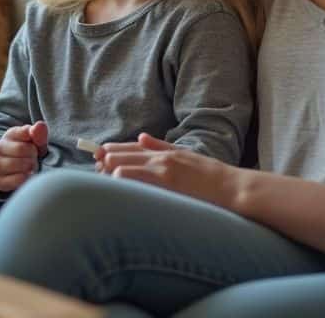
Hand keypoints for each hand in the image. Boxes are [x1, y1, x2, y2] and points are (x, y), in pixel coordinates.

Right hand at [0, 120, 48, 193]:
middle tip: (34, 159)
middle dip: (33, 156)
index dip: (37, 141)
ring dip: (30, 168)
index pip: (26, 132)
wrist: (12, 170)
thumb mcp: (36, 142)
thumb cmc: (28, 153)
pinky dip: (26, 179)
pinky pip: (16, 180)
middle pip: (22, 149)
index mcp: (9, 134)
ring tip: (30, 168)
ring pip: (18, 165)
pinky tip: (27, 176)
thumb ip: (39, 134)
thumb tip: (40, 125)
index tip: (37, 146)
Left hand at [97, 133, 240, 209]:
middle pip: (128, 153)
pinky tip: (114, 176)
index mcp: (167, 152)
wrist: (232, 187)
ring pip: (130, 163)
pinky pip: (142, 176)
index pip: (134, 147)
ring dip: (112, 166)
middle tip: (92, 160)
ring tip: (98, 169)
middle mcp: (163, 157)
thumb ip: (162, 146)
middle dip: (108, 157)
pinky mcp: (169, 180)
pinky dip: (127, 174)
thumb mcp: (186, 155)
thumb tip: (141, 137)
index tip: (99, 152)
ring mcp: (165, 167)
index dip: (115, 149)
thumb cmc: (213, 177)